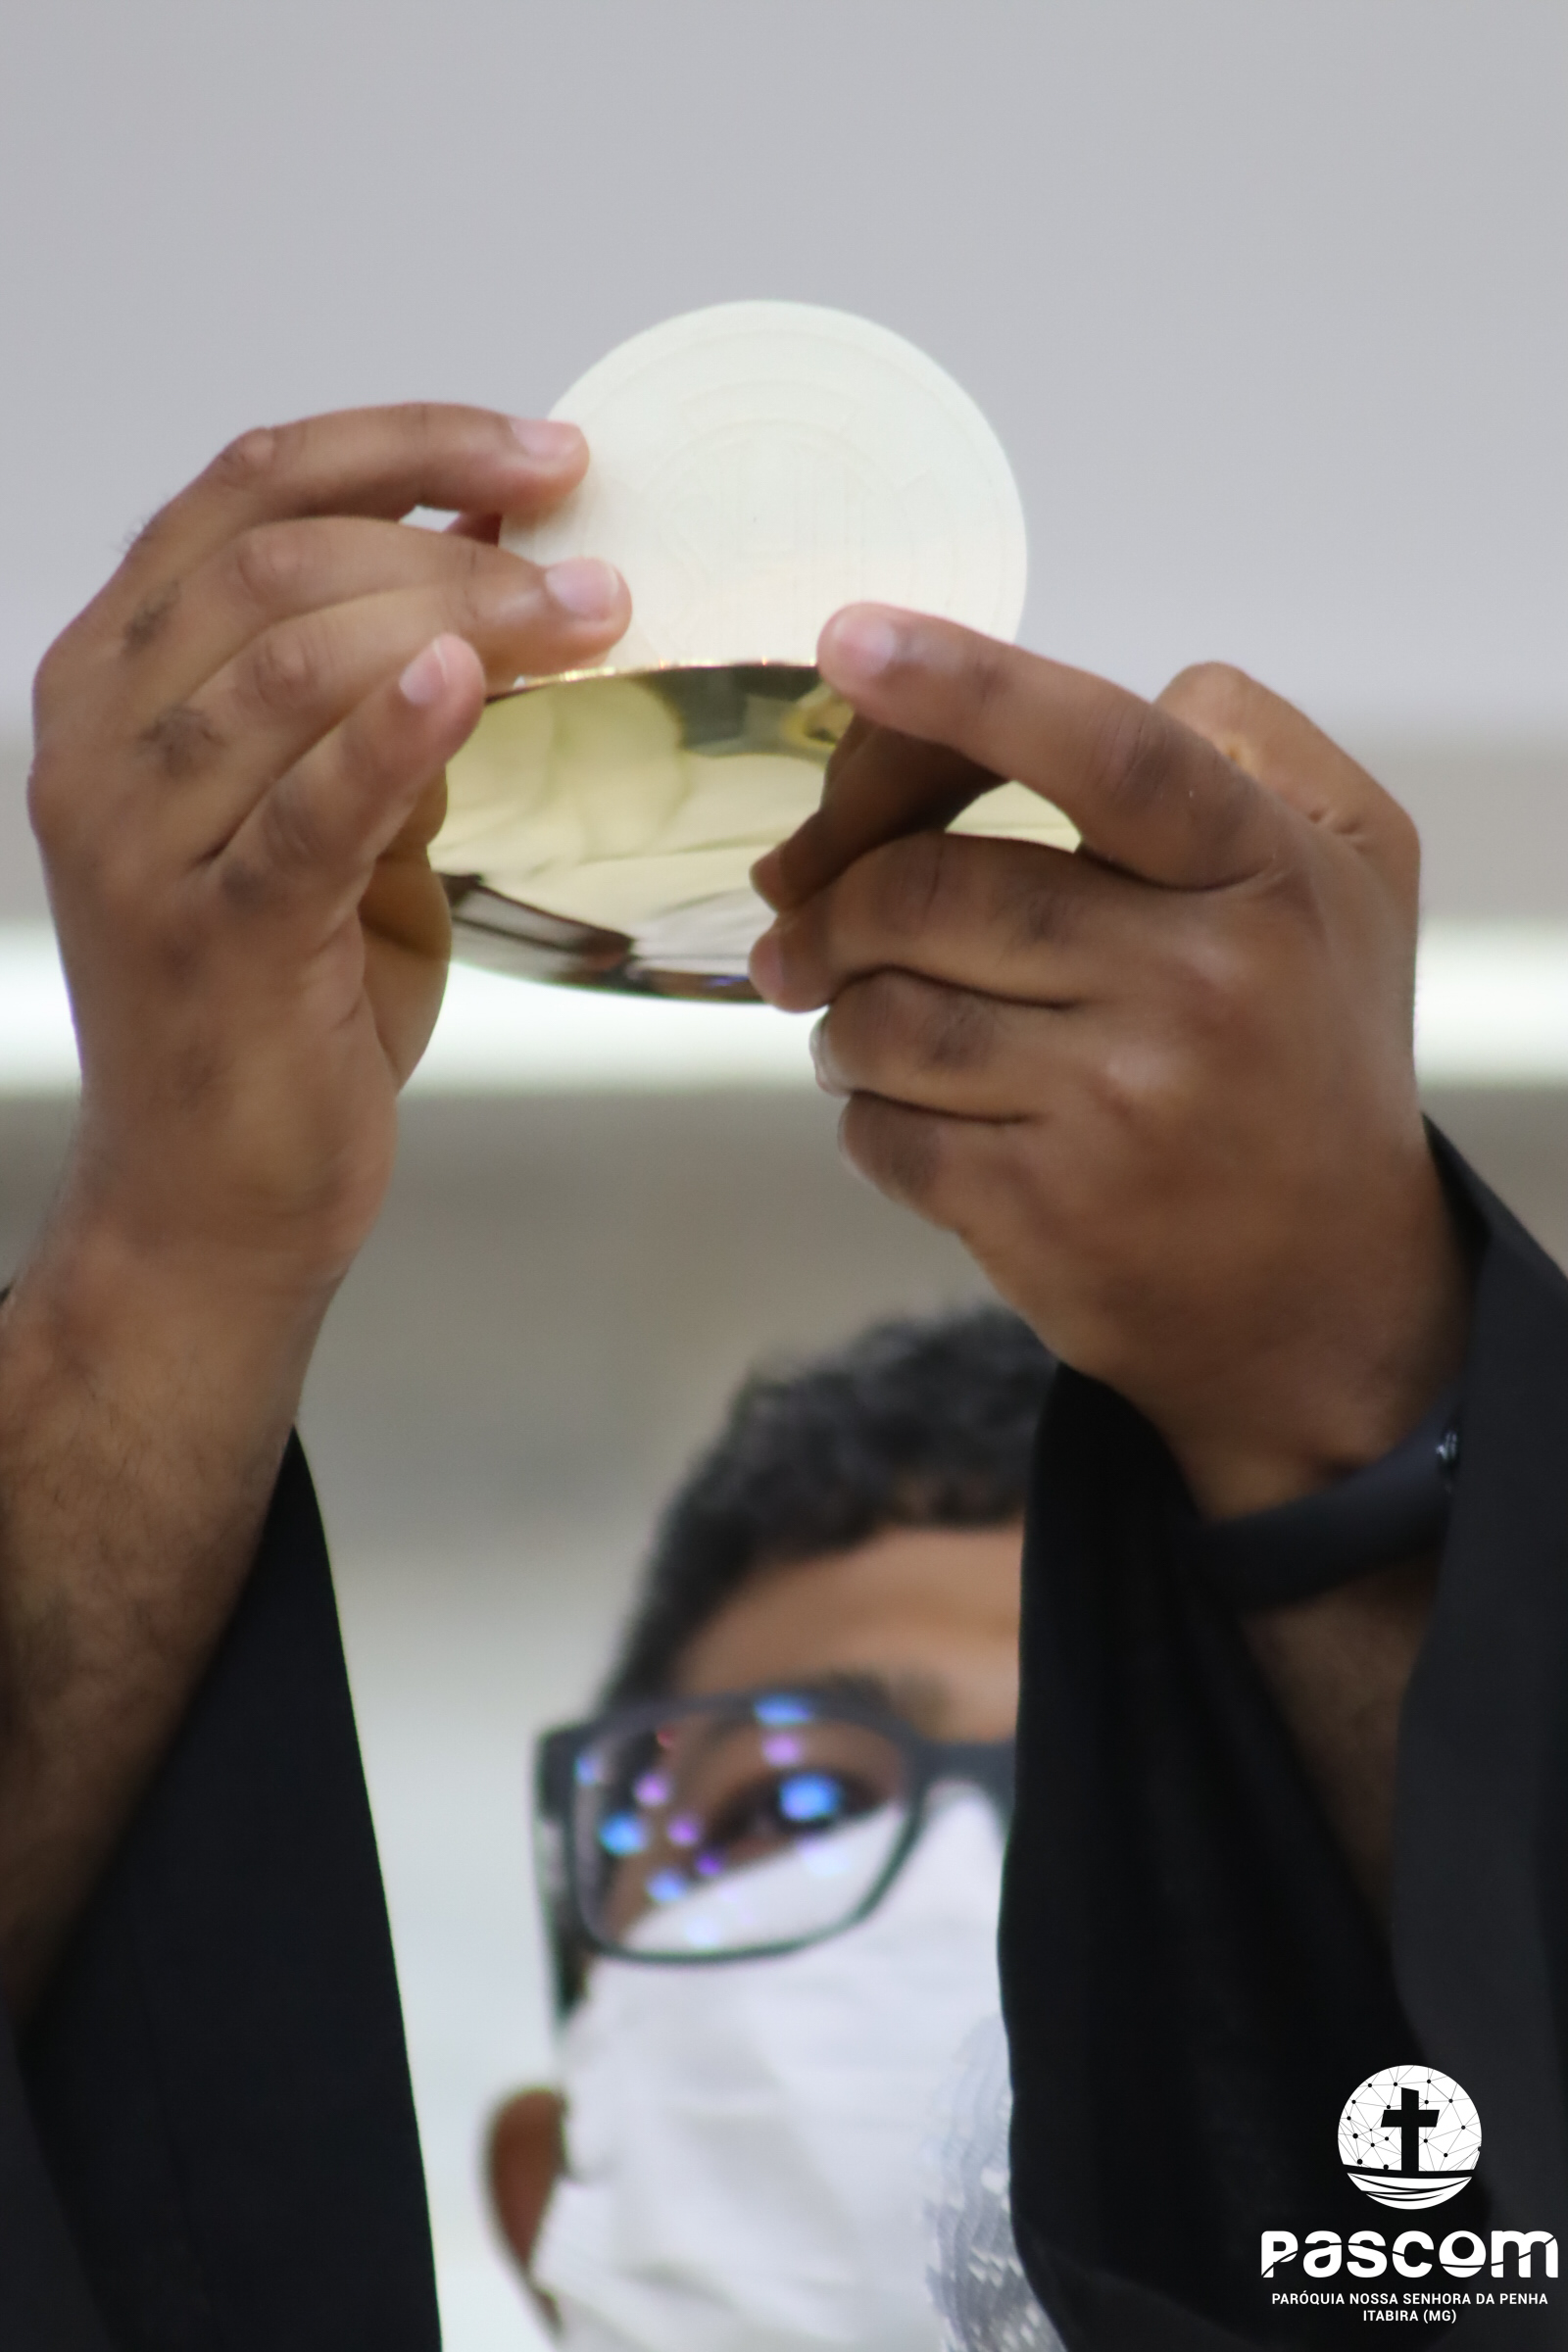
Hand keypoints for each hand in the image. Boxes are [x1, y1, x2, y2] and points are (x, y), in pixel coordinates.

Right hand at [28, 402, 629, 1308]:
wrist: (216, 1200)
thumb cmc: (283, 1003)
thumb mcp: (331, 815)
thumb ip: (375, 694)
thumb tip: (498, 563)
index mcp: (118, 676)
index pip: (244, 491)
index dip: (404, 447)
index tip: (547, 456)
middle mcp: (99, 736)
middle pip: (273, 556)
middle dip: (454, 536)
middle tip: (596, 566)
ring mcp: (137, 838)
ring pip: (287, 655)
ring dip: (459, 614)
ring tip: (590, 616)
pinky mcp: (210, 938)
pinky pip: (304, 809)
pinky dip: (389, 731)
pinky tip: (473, 682)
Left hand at [750, 609, 1469, 1515]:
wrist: (1321, 1290)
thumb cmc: (1308, 1048)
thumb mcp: (1348, 867)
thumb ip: (1234, 744)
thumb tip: (1041, 705)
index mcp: (1264, 873)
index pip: (1102, 749)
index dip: (964, 685)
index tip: (847, 638)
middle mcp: (1200, 986)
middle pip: (935, 890)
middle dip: (835, 896)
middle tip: (795, 911)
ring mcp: (1119, 1110)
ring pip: (884, 1014)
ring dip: (834, 1007)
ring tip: (850, 1012)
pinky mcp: (1044, 1213)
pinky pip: (879, 1132)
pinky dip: (860, 1110)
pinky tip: (898, 1105)